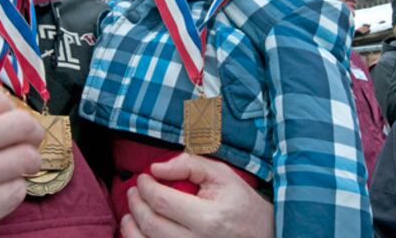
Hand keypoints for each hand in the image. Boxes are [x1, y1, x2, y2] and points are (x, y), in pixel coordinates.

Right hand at [0, 88, 43, 236]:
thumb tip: (2, 115)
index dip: (12, 109)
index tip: (13, 118)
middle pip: (20, 126)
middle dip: (33, 132)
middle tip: (31, 139)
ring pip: (24, 160)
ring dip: (28, 162)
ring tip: (19, 166)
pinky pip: (15, 193)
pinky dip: (15, 189)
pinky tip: (0, 189)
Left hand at [120, 153, 273, 237]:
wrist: (265, 236)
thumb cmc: (243, 205)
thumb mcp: (223, 176)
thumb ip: (190, 165)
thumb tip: (157, 168)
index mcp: (208, 218)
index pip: (162, 201)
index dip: (145, 187)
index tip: (144, 177)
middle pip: (151, 225)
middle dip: (136, 205)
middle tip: (134, 191)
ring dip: (131, 228)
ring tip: (131, 213)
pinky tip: (139, 233)